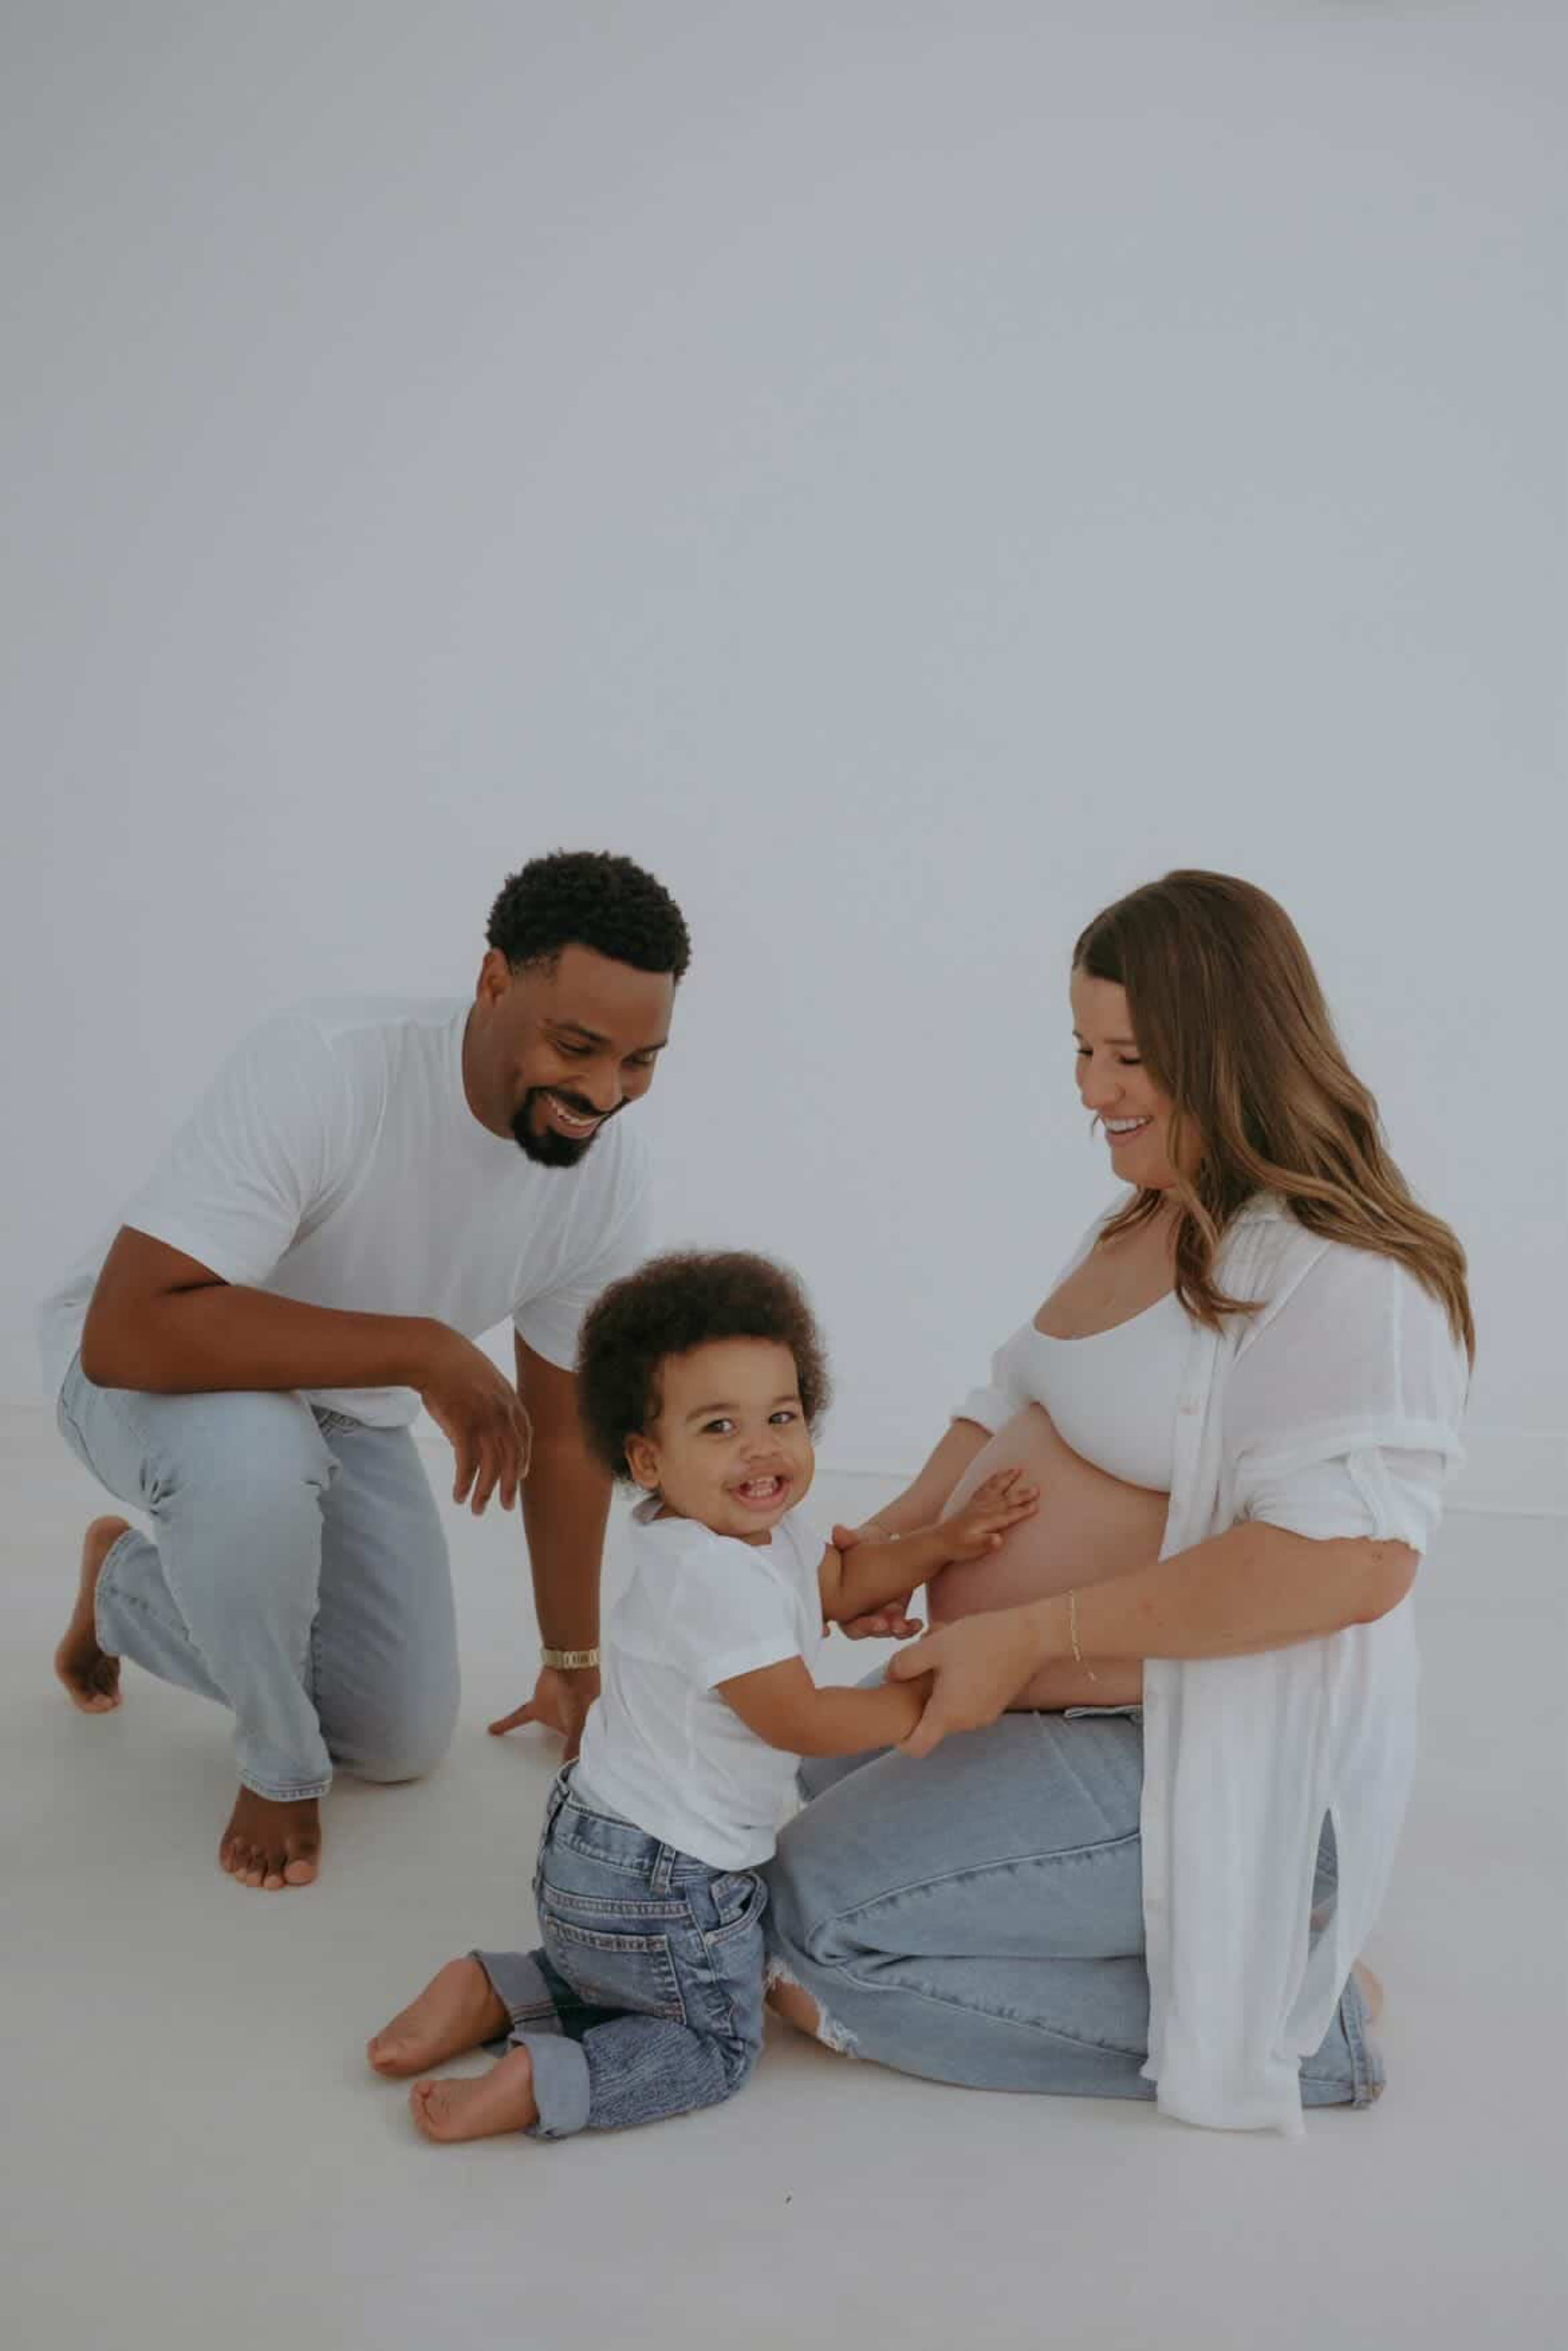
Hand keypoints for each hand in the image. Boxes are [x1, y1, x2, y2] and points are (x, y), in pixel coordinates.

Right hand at [417, 1326, 533, 1514]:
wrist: (434, 1354)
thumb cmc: (453, 1365)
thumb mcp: (485, 1379)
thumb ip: (492, 1400)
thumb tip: (486, 1421)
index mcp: (510, 1402)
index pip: (524, 1438)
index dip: (523, 1460)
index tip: (521, 1476)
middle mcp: (503, 1415)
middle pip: (512, 1458)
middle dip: (509, 1486)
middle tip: (506, 1506)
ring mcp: (485, 1422)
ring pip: (490, 1467)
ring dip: (484, 1492)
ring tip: (477, 1510)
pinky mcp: (464, 1428)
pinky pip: (468, 1465)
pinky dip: (464, 1483)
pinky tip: (459, 1496)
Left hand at [488, 1665, 600, 1759]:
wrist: (570, 1666)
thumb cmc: (581, 1695)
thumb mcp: (579, 1726)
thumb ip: (573, 1748)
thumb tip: (570, 1770)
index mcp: (583, 1732)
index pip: (578, 1752)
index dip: (574, 1764)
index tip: (567, 1778)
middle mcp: (569, 1725)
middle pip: (561, 1744)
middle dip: (557, 1754)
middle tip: (546, 1769)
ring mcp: (552, 1714)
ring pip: (540, 1731)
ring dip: (531, 1742)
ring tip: (519, 1756)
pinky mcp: (537, 1706)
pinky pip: (519, 1718)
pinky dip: (506, 1724)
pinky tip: (493, 1730)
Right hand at [831, 1521, 923, 1641]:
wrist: (898, 1545)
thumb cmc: (871, 1543)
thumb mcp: (862, 1539)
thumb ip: (850, 1538)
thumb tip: (837, 1531)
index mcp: (839, 1592)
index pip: (828, 1613)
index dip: (822, 1625)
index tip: (828, 1630)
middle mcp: (855, 1607)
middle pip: (853, 1628)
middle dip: (866, 1627)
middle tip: (880, 1624)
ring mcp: (875, 1613)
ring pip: (878, 1630)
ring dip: (889, 1630)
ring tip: (902, 1625)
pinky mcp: (893, 1615)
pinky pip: (898, 1629)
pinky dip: (906, 1629)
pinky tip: (917, 1623)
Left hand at [887, 1607, 1047, 1758]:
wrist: (1032, 1637)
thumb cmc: (981, 1640)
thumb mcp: (934, 1646)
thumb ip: (905, 1664)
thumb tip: (889, 1676)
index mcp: (948, 1714)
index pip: (915, 1748)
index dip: (900, 1738)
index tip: (896, 1715)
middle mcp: (967, 1723)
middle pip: (932, 1723)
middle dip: (921, 1696)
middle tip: (922, 1662)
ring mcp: (984, 1715)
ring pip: (950, 1708)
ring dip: (940, 1686)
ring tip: (943, 1652)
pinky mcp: (995, 1704)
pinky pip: (967, 1701)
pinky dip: (958, 1684)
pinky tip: (961, 1655)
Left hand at [938, 1468, 1038, 1563]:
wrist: (938, 1541)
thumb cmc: (958, 1547)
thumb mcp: (972, 1549)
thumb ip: (986, 1544)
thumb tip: (998, 1540)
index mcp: (986, 1520)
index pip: (1008, 1515)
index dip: (1023, 1511)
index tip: (1036, 1505)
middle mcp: (983, 1509)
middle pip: (1006, 1500)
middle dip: (1022, 1494)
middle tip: (1037, 1488)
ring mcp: (977, 1504)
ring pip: (995, 1488)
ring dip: (1006, 1479)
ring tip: (1017, 1469)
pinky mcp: (972, 1503)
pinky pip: (984, 1487)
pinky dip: (992, 1479)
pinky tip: (997, 1475)